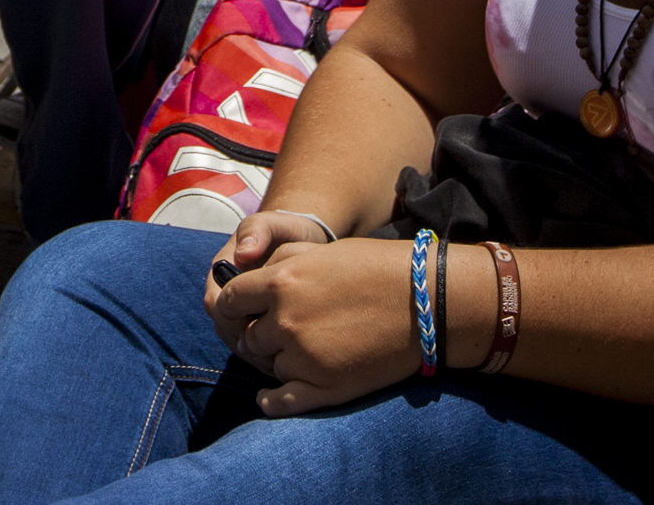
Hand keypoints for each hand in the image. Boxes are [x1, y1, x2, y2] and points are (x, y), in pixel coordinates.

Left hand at [207, 231, 422, 414]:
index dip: (232, 306)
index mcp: (280, 281)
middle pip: (247, 337)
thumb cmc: (374, 267)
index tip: (239, 311)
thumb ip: (277, 263)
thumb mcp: (318, 251)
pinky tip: (268, 399)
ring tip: (302, 350)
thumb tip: (243, 276)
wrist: (425, 301)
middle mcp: (285, 321)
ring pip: (269, 366)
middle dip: (258, 334)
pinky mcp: (325, 387)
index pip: (228, 300)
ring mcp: (304, 357)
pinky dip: (271, 402)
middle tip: (279, 332)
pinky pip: (281, 402)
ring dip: (279, 360)